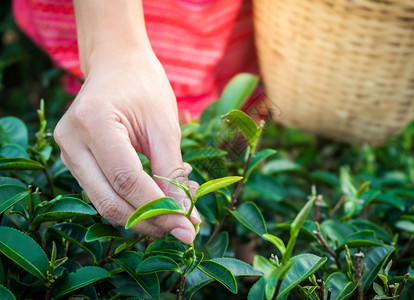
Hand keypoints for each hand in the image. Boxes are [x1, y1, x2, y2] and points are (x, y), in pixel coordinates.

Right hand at [54, 48, 200, 242]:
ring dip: (143, 216)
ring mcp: (67, 152)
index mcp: (94, 122)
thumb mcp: (165, 125)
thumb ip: (172, 171)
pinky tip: (158, 201)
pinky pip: (103, 193)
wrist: (118, 65)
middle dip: (150, 221)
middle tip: (184, 229)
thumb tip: (186, 216)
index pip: (126, 180)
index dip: (158, 209)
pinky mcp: (74, 160)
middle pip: (109, 200)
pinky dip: (132, 204)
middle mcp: (71, 140)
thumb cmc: (145, 86)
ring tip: (177, 212)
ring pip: (104, 203)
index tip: (189, 227)